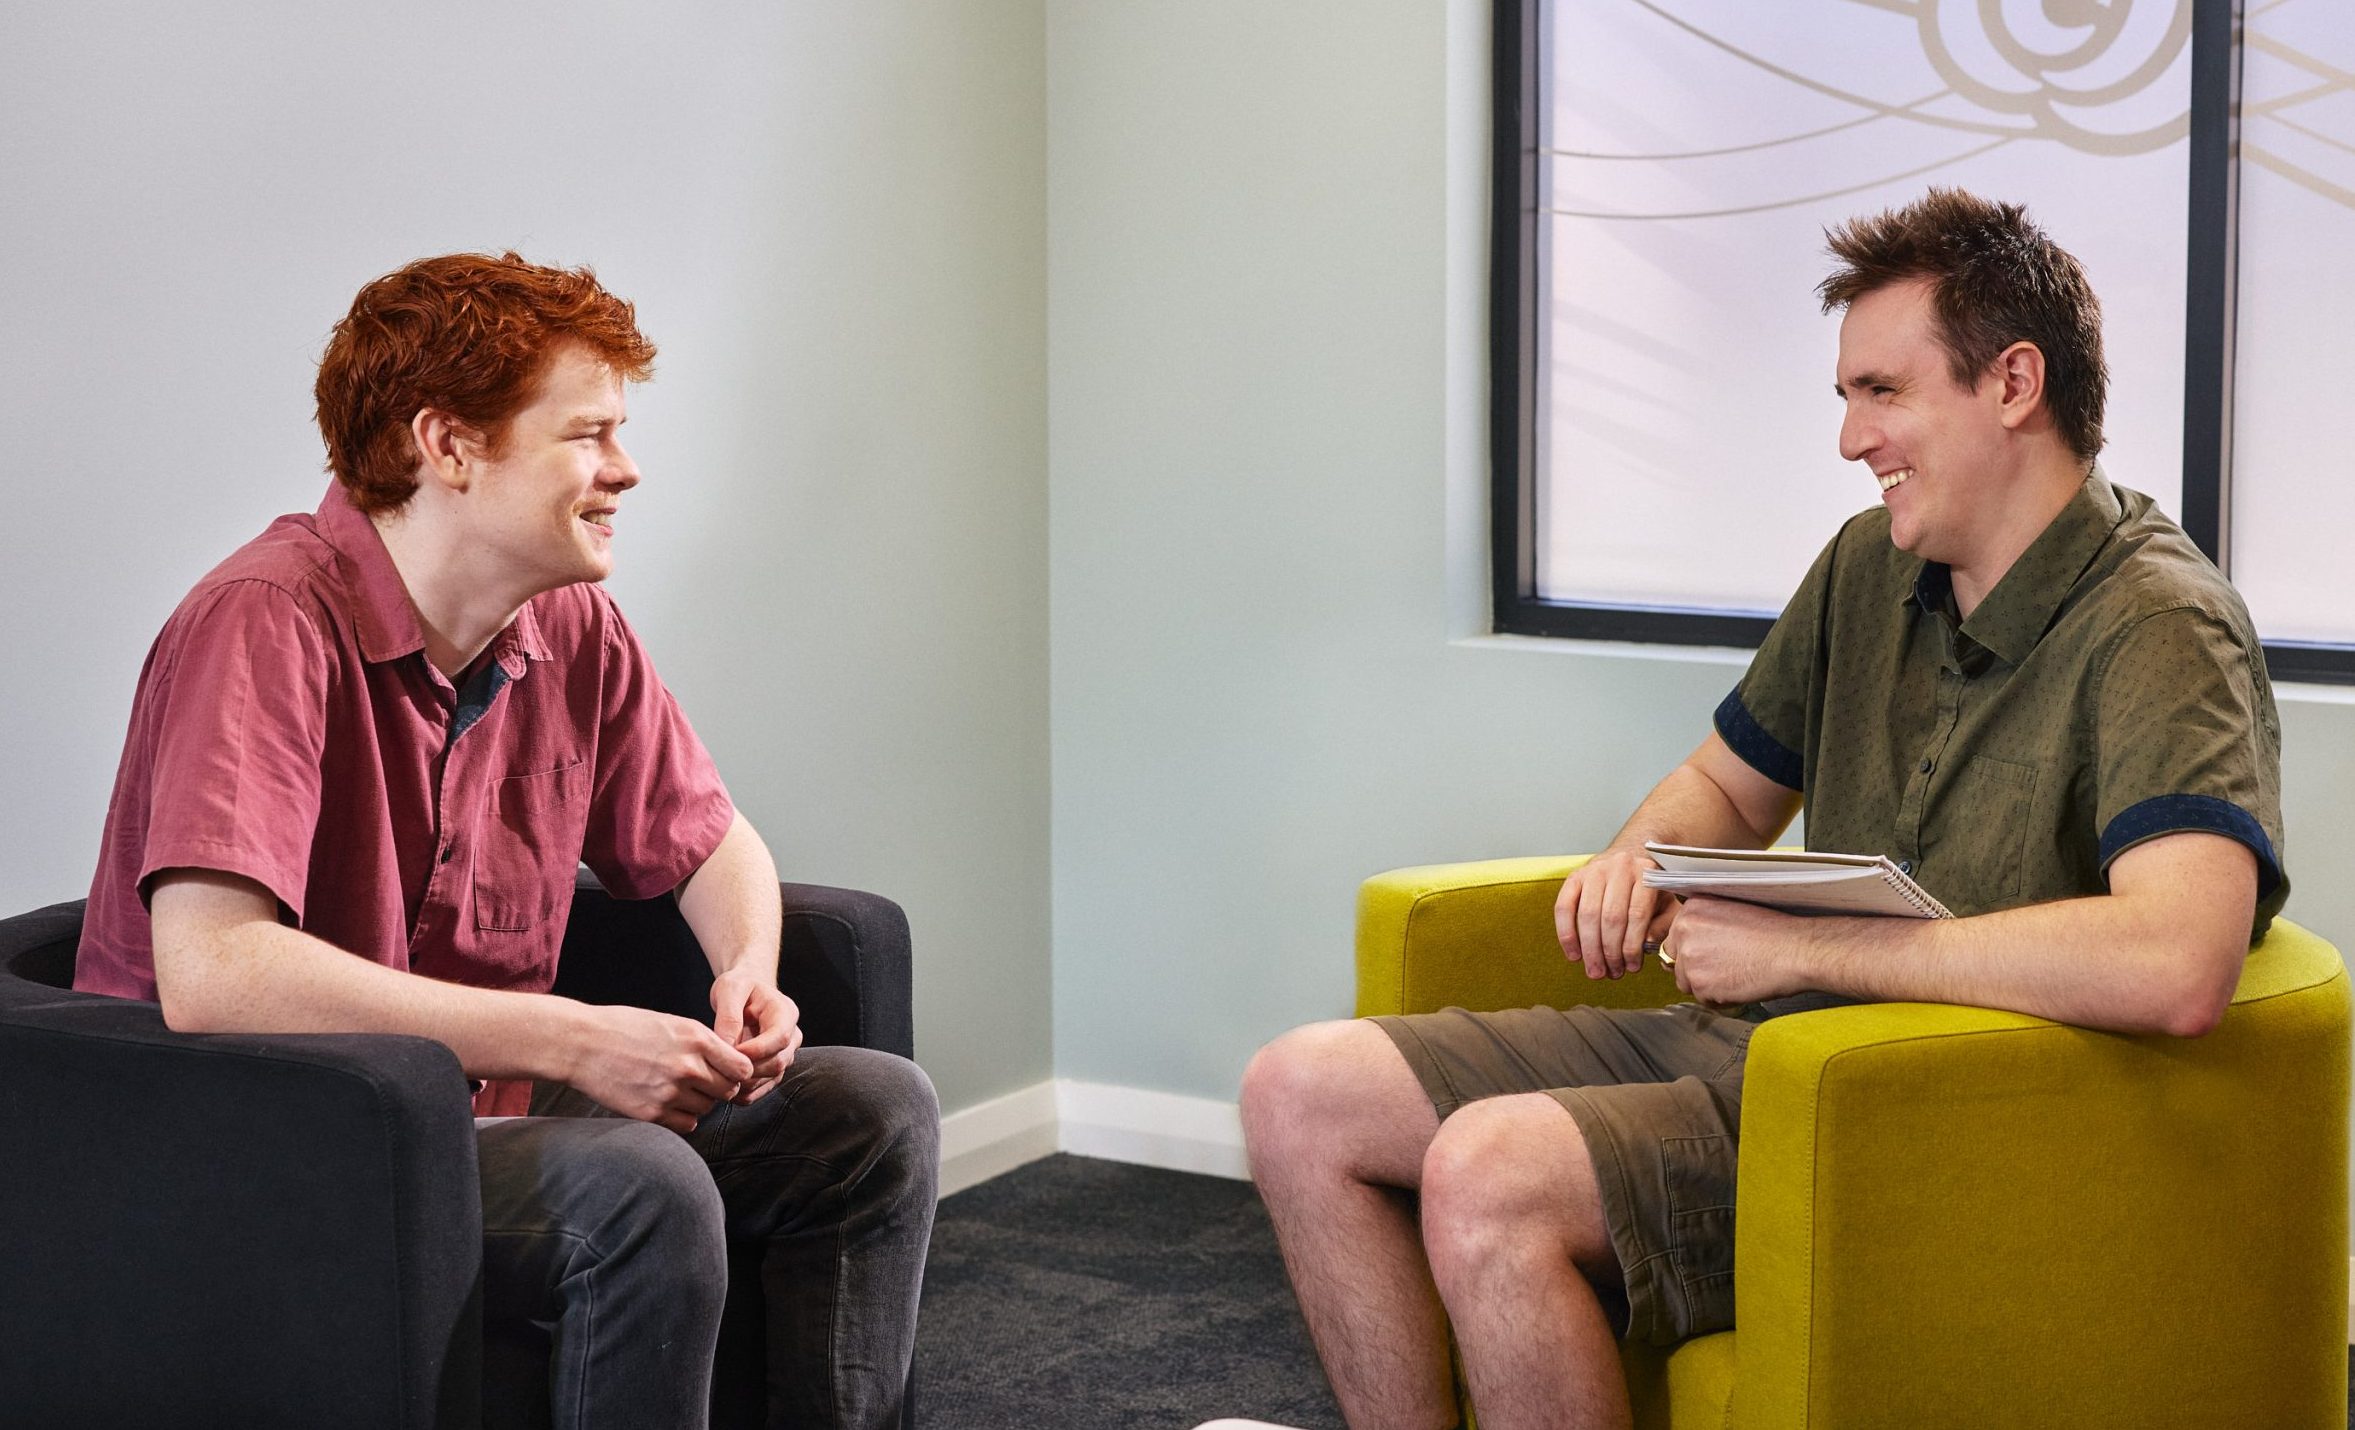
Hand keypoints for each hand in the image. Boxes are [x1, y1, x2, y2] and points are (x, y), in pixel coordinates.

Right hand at [567, 1004, 756, 1132]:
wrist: (583, 1044)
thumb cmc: (626, 1028)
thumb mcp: (672, 1023)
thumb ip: (703, 1043)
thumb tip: (731, 1062)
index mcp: (696, 1039)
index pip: (742, 1068)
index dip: (738, 1072)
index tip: (728, 1071)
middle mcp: (688, 1067)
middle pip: (728, 1091)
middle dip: (720, 1088)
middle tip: (702, 1082)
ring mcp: (670, 1092)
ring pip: (707, 1108)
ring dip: (699, 1102)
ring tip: (678, 1088)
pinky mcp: (652, 1113)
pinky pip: (687, 1125)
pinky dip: (683, 1118)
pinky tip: (668, 1103)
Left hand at [711, 970, 802, 1105]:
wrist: (744, 993)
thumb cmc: (738, 986)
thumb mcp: (730, 989)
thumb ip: (729, 1016)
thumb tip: (728, 1046)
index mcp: (785, 1012)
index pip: (779, 1038)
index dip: (756, 1050)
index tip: (730, 1052)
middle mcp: (791, 1035)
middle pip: (779, 1061)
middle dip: (750, 1069)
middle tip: (720, 1069)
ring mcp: (785, 1053)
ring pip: (773, 1077)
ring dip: (747, 1083)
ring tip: (719, 1079)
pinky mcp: (774, 1067)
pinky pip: (765, 1087)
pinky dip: (747, 1093)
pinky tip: (727, 1089)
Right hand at [1555, 848, 1678, 979]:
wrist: (1630, 855)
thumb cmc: (1649, 888)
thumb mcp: (1667, 905)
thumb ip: (1662, 926)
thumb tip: (1645, 944)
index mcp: (1646, 873)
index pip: (1637, 914)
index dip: (1632, 946)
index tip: (1631, 967)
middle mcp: (1620, 867)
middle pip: (1611, 916)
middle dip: (1610, 951)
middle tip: (1610, 974)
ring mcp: (1594, 870)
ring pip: (1588, 914)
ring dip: (1590, 948)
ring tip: (1595, 971)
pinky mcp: (1574, 876)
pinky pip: (1563, 907)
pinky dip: (1566, 934)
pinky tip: (1573, 955)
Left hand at [1656, 896, 1810, 1006]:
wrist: (1794, 951)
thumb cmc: (1773, 931)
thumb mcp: (1730, 911)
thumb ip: (1704, 923)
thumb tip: (1690, 944)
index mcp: (1691, 908)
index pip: (1676, 938)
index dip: (1695, 950)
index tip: (1714, 953)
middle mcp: (1684, 929)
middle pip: (1676, 961)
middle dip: (1697, 969)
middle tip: (1727, 967)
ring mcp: (1690, 957)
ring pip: (1686, 982)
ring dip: (1707, 985)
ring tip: (1736, 975)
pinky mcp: (1700, 983)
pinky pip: (1702, 999)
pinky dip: (1720, 999)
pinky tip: (1740, 985)